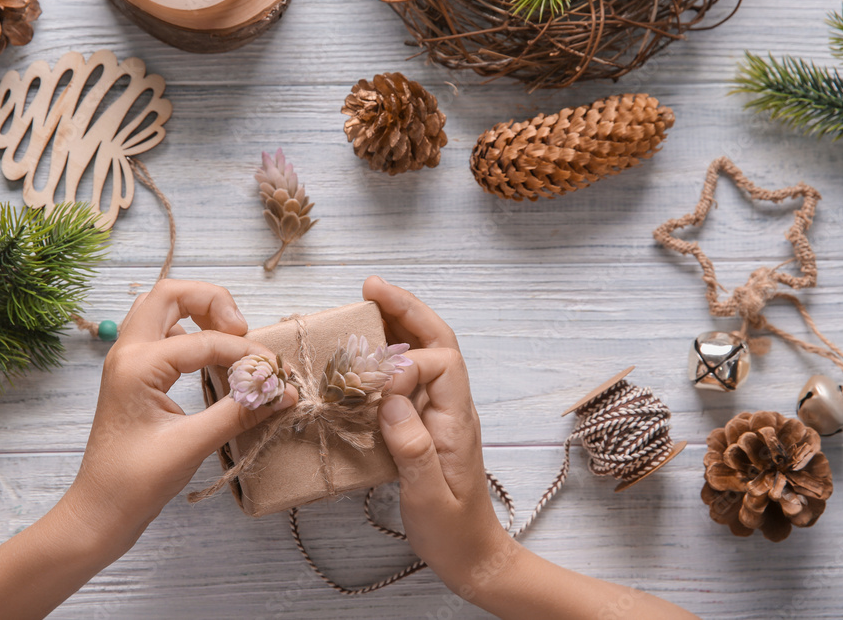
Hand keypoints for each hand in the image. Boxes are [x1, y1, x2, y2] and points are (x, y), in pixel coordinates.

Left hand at [61, 280, 296, 560]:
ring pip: (162, 308)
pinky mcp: (134, 376)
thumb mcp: (192, 445)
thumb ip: (241, 412)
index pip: (205, 341)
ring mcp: (127, 362)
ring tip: (230, 336)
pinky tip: (210, 357)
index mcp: (136, 365)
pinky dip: (190, 331)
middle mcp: (127, 353)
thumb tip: (284, 391)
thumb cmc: (135, 483)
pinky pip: (162, 333)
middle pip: (169, 293)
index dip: (246, 354)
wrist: (98, 512)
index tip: (276, 374)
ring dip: (199, 311)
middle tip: (242, 330)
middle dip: (213, 302)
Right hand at [362, 276, 515, 596]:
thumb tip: (391, 397)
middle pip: (438, 341)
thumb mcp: (428, 495)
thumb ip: (412, 445)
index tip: (375, 387)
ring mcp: (441, 411)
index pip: (439, 364)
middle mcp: (452, 406)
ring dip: (400, 323)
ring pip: (427, 352)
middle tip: (370, 287)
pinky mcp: (428, 421)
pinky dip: (392, 353)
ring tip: (367, 302)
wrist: (474, 555)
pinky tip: (369, 350)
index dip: (405, 363)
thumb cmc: (453, 530)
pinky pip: (414, 375)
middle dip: (406, 309)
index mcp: (457, 419)